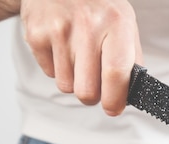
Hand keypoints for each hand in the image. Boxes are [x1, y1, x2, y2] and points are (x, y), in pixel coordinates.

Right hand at [20, 0, 141, 115]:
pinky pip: (50, 74)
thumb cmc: (97, 6)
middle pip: (87, 91)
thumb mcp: (123, 22)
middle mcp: (88, 25)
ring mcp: (59, 29)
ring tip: (77, 56)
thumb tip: (129, 94)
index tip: (113, 108)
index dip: (114, 100)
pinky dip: (57, 68)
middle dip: (92, 96)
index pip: (116, 73)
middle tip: (94, 84)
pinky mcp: (37, 34)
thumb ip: (131, 58)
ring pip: (67, 86)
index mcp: (116, 22)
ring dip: (74, 80)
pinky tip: (62, 47)